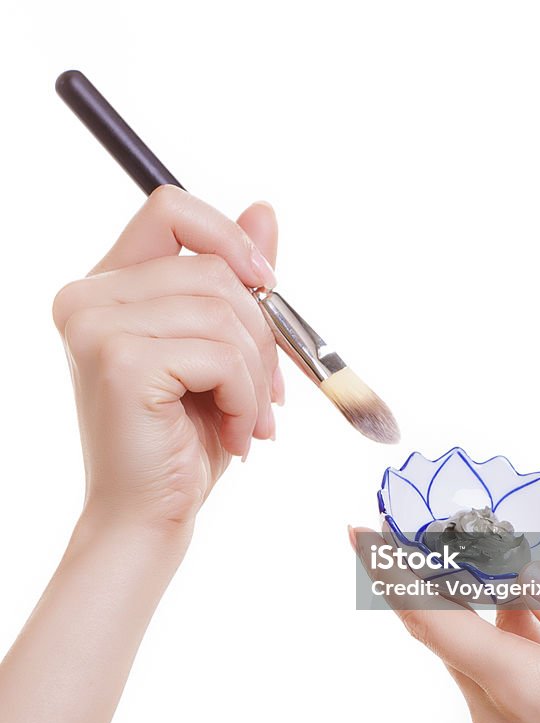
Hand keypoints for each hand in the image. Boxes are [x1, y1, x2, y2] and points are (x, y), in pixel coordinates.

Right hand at [53, 186, 284, 537]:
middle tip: (268, 393)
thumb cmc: (184, 438)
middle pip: (213, 267)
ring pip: (224, 312)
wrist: (150, 514)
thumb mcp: (221, 348)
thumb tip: (264, 209)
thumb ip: (236, 279)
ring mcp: (96, 325)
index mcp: (110, 285)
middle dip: (261, 334)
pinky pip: (220, 354)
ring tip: (247, 420)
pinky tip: (234, 433)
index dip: (230, 238)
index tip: (266, 285)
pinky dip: (246, 398)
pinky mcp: (120, 360)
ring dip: (256, 375)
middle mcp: (89, 296)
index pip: (171, 208)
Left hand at [351, 530, 539, 722]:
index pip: (431, 617)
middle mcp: (494, 707)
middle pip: (440, 623)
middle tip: (423, 517)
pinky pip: (497, 663)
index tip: (358, 529)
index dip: (391, 570)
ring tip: (493, 546)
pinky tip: (538, 599)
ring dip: (477, 594)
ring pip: (472, 641)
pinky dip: (508, 624)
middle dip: (425, 568)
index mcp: (518, 687)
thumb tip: (526, 572)